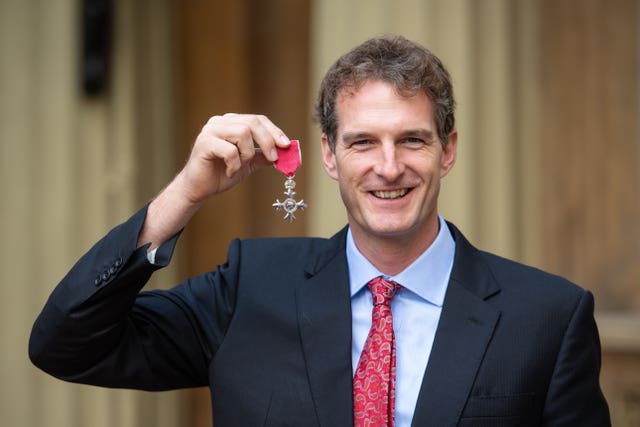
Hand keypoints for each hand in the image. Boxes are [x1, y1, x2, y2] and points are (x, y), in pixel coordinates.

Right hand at [138, 114, 290, 249]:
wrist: (198, 189)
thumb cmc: (220, 174)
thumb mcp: (248, 163)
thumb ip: (263, 156)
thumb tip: (285, 153)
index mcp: (230, 122)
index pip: (257, 119)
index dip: (274, 131)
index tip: (287, 145)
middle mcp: (220, 122)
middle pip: (252, 122)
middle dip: (267, 140)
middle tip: (273, 158)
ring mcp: (210, 130)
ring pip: (242, 133)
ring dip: (247, 154)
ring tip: (240, 167)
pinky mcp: (204, 143)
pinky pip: (229, 150)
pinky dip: (234, 165)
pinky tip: (229, 172)